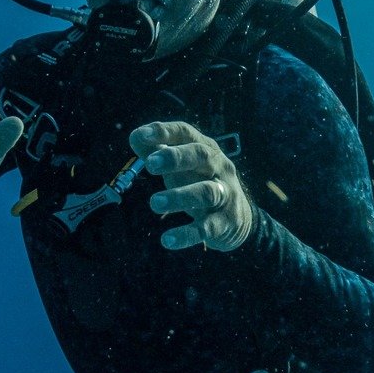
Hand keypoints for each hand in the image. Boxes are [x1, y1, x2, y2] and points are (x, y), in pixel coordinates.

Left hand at [130, 120, 254, 252]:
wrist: (239, 219)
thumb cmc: (201, 183)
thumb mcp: (183, 166)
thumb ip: (158, 151)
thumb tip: (135, 137)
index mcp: (206, 149)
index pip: (186, 133)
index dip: (164, 132)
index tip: (140, 136)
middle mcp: (219, 168)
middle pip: (201, 156)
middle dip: (175, 158)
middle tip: (150, 164)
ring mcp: (225, 195)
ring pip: (206, 192)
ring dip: (180, 196)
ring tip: (154, 203)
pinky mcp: (224, 223)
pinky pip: (206, 228)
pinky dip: (186, 234)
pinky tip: (167, 240)